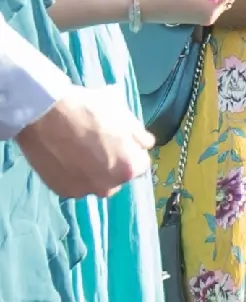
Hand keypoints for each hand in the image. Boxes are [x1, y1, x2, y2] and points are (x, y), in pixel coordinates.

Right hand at [15, 86, 153, 198]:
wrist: (44, 113)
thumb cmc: (89, 110)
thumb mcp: (124, 115)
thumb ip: (139, 135)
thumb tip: (146, 145)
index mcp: (130, 168)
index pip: (139, 163)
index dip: (129, 149)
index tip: (116, 139)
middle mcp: (109, 186)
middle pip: (118, 175)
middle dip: (112, 163)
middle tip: (95, 144)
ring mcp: (84, 190)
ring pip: (96, 182)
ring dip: (93, 172)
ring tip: (78, 150)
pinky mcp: (62, 191)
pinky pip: (75, 184)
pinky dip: (73, 175)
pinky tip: (65, 157)